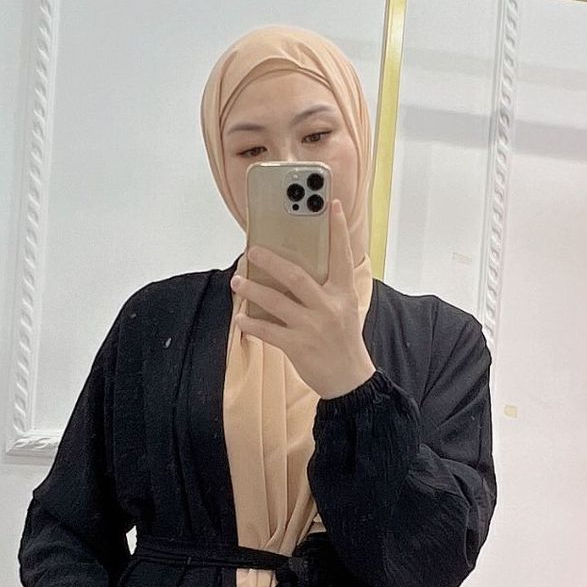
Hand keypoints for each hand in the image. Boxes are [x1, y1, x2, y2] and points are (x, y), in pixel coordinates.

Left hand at [230, 197, 376, 399]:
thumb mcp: (344, 311)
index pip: (341, 257)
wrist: (349, 381)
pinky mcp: (298, 347)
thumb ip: (326, 290)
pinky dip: (251, 324)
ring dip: (252, 289)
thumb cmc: (344, 343)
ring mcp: (312, 328)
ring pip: (275, 302)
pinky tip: (240, 317)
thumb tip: (296, 271)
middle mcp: (328, 308)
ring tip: (237, 280)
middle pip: (296, 277)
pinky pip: (268, 330)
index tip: (330, 204)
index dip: (338, 230)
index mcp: (343, 295)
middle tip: (252, 250)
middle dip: (271, 261)